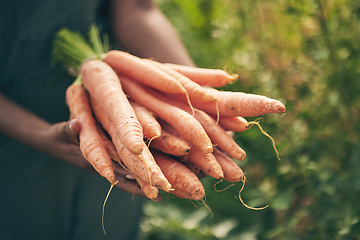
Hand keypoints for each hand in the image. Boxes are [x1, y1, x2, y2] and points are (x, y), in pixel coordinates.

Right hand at [42, 119, 157, 199]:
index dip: (131, 177)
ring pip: (128, 176)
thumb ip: (67, 130)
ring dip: (142, 183)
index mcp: (93, 159)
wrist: (55, 142)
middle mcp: (103, 165)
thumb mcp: (60, 132)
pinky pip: (126, 169)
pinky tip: (151, 179)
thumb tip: (74, 124)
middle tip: (162, 193)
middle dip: (143, 184)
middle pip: (126, 177)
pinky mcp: (110, 159)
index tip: (145, 185)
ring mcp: (107, 163)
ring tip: (161, 195)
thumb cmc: (58, 137)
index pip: (115, 170)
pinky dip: (137, 176)